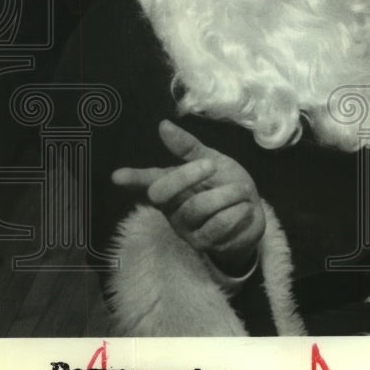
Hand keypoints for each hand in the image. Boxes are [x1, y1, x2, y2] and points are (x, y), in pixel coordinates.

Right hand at [112, 120, 264, 277]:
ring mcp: (185, 228)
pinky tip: (244, 209)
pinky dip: (238, 211)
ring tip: (243, 190)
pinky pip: (219, 225)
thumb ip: (189, 147)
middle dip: (187, 175)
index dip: (133, 179)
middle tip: (212, 164)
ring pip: (198, 207)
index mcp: (172, 186)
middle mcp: (172, 208)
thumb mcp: (213, 161)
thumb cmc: (226, 186)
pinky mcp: (203, 244)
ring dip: (228, 194)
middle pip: (163, 193)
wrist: (252, 218)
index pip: (149, 181)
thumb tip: (163, 125)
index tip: (117, 176)